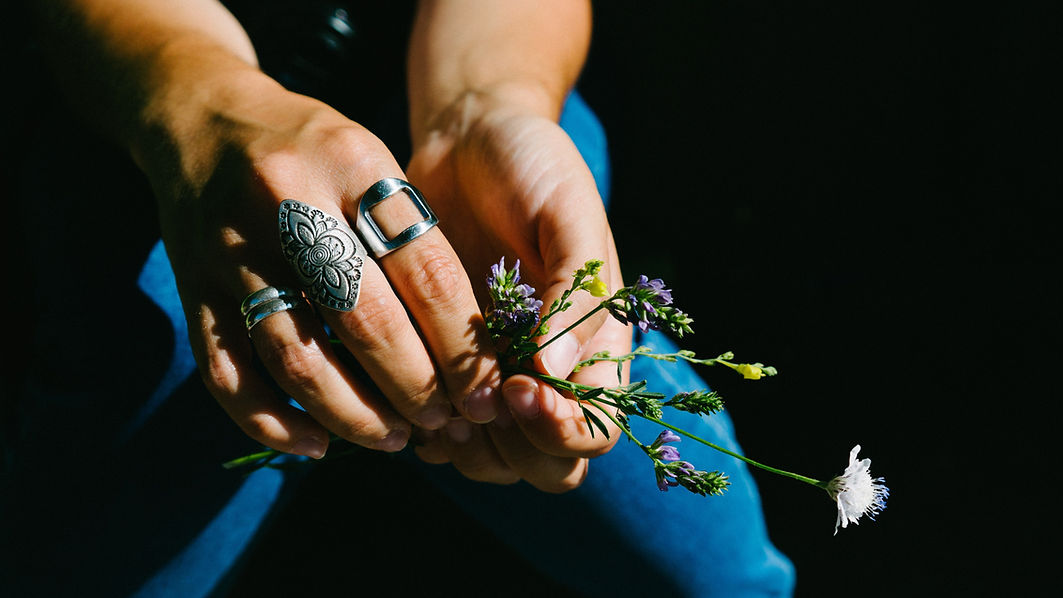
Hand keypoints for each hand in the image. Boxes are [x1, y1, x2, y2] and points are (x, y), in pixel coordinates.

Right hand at [140, 72, 502, 457]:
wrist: (199, 117)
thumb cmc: (310, 146)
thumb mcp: (370, 158)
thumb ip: (412, 234)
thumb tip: (465, 344)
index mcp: (352, 165)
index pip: (425, 272)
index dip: (462, 344)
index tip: (484, 390)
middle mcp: (287, 205)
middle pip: (366, 322)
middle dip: (415, 387)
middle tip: (442, 420)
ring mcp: (231, 251)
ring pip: (298, 360)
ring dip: (352, 414)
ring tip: (393, 438)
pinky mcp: (191, 288)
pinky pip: (227, 375)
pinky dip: (271, 423)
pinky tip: (315, 445)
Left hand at [405, 91, 631, 491]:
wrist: (468, 136)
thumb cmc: (531, 164)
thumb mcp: (567, 211)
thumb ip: (574, 292)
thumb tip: (556, 373)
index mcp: (596, 343)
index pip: (598, 429)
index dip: (564, 428)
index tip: (524, 385)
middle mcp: (550, 373)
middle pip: (549, 467)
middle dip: (516, 450)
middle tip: (482, 401)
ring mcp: (495, 375)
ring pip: (493, 463)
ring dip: (468, 450)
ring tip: (441, 399)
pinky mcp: (446, 366)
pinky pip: (440, 433)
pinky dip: (426, 429)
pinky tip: (408, 387)